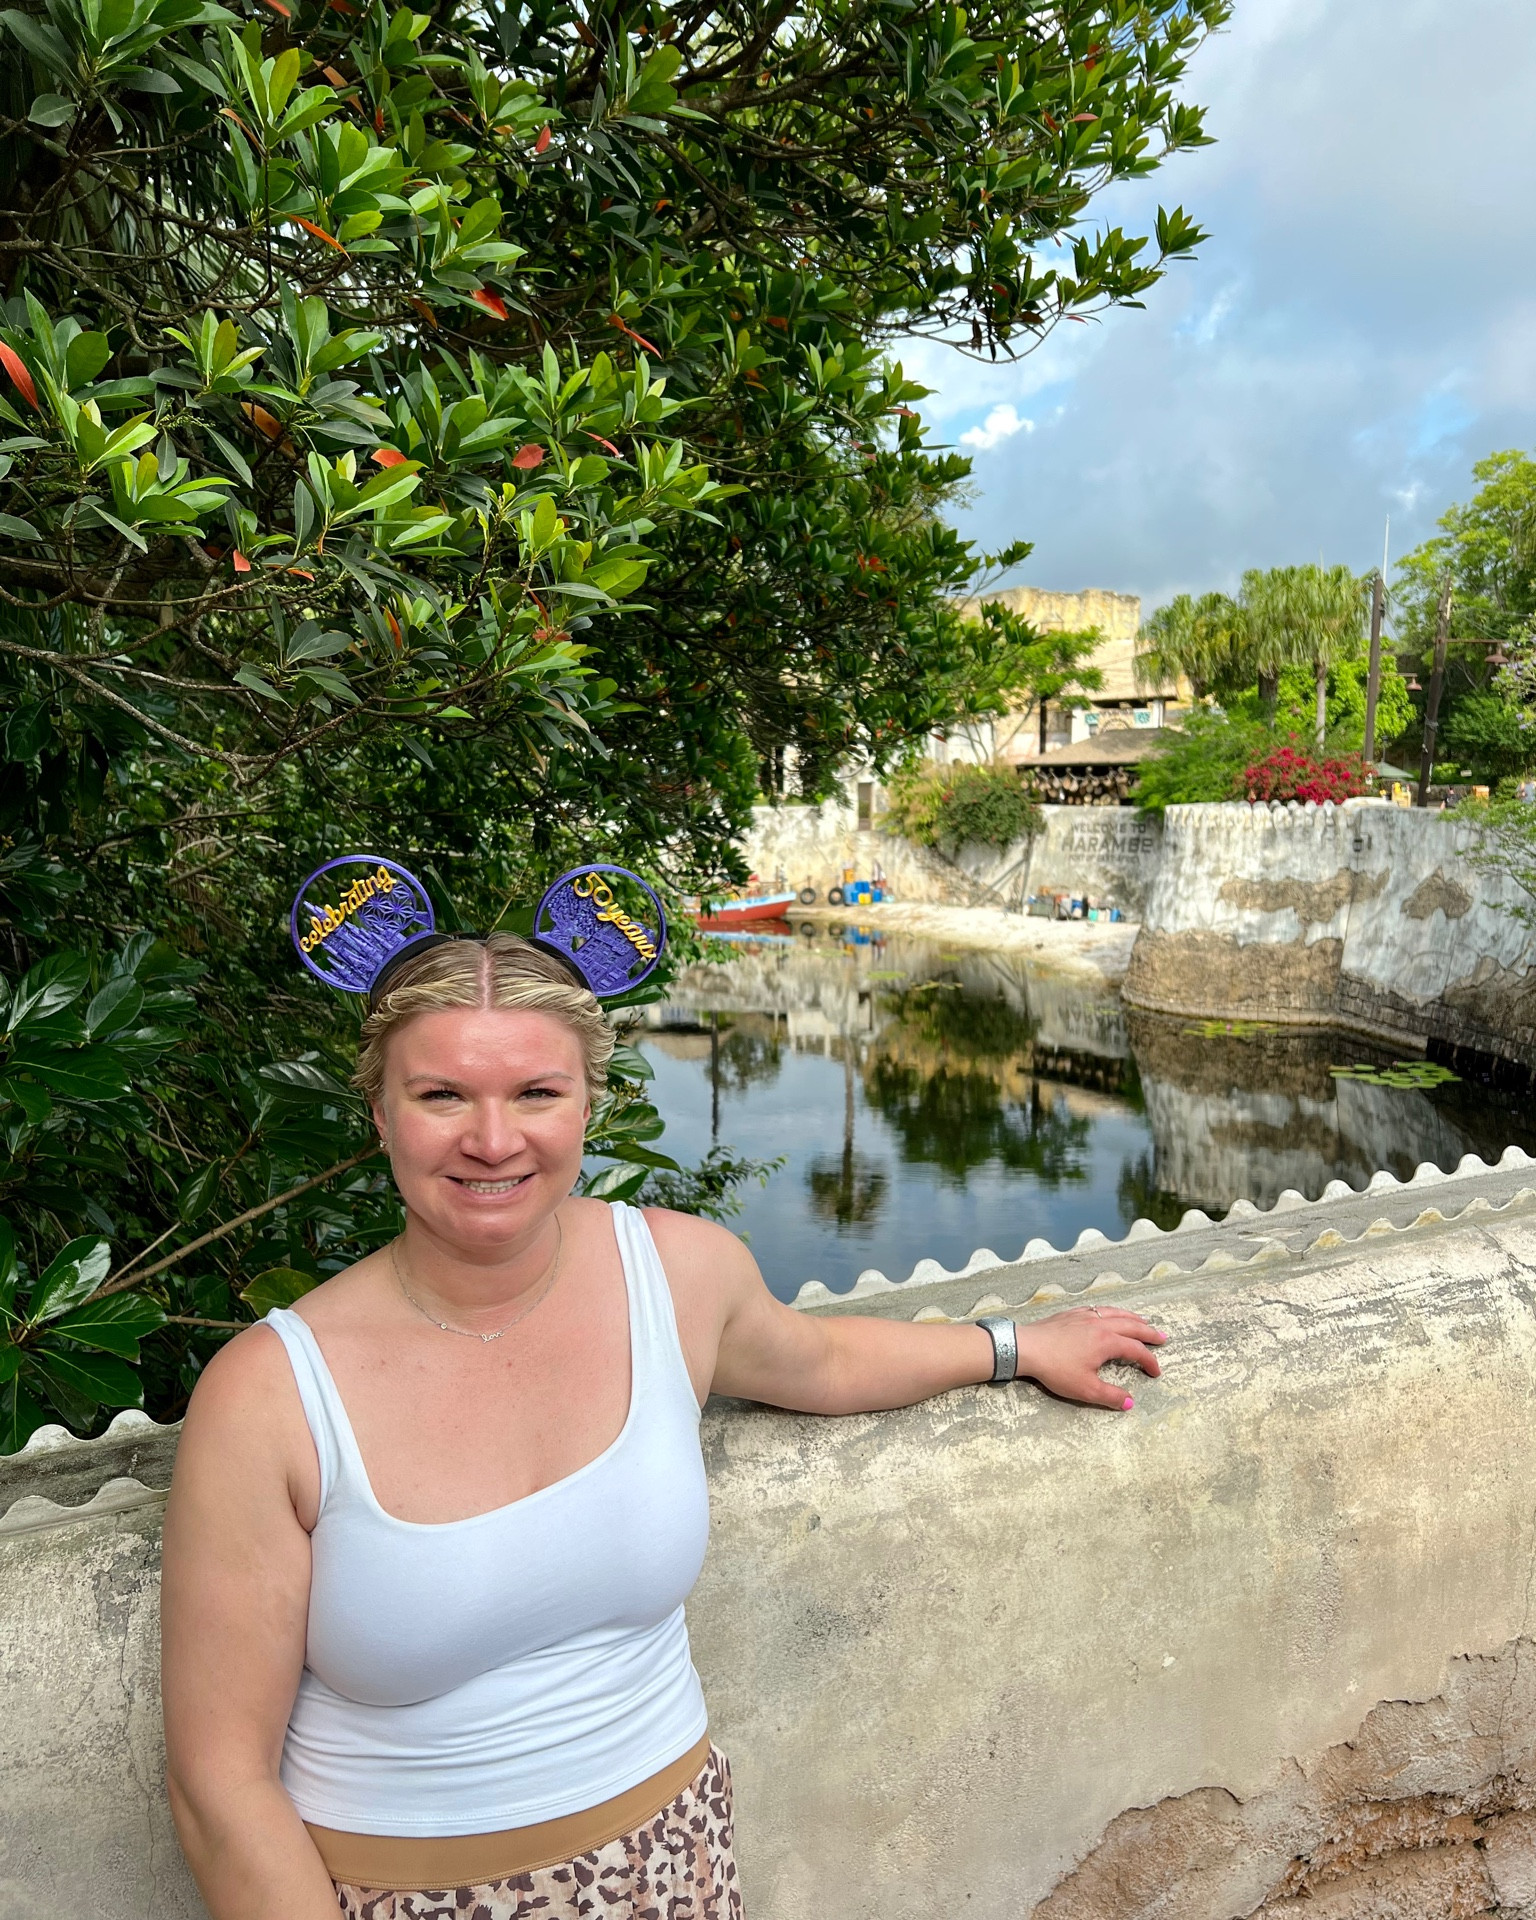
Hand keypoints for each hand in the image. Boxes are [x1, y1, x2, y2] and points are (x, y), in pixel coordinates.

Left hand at [1013, 1305, 1166, 1411]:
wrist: (1026, 1347)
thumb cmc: (1055, 1369)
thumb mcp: (1085, 1389)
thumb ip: (1110, 1396)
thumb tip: (1130, 1402)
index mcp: (1107, 1342)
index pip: (1136, 1350)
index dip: (1149, 1362)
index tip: (1156, 1372)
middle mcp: (1100, 1324)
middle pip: (1131, 1325)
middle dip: (1149, 1332)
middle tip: (1162, 1337)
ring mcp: (1085, 1316)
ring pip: (1115, 1313)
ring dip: (1132, 1317)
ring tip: (1142, 1320)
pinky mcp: (1071, 1313)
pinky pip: (1098, 1308)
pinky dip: (1111, 1311)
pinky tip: (1109, 1313)